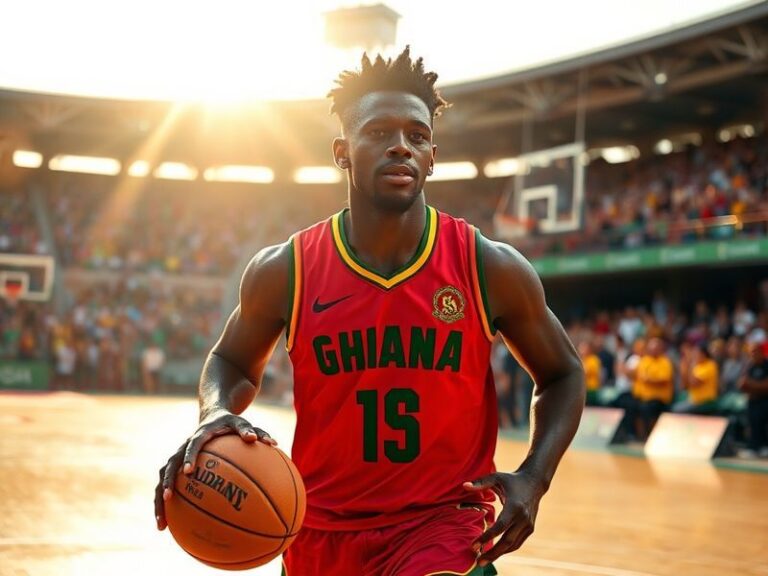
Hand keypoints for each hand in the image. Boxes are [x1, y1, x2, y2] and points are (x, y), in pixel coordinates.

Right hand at [153, 411, 275, 529]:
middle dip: (166, 481)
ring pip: (162, 478)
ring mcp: (177, 457)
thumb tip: (264, 440)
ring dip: (159, 500)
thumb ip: (250, 430)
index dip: (189, 457)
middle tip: (167, 498)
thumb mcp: (241, 423)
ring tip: (161, 524)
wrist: (212, 417)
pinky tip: (169, 526)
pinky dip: (166, 505)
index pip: (192, 444)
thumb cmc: (229, 423)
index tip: (188, 471)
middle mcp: (184, 446)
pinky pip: (168, 485)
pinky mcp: (176, 468)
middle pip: (169, 464)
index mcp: (199, 434)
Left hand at [463, 471, 544, 565]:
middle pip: (507, 541)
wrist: (534, 482)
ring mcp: (528, 524)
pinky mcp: (530, 528)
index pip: (500, 527)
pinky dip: (506, 549)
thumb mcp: (496, 477)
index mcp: (515, 506)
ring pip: (513, 545)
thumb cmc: (511, 479)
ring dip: (499, 554)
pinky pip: (517, 542)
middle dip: (493, 553)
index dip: (487, 537)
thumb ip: (480, 482)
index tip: (474, 545)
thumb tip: (464, 486)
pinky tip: (494, 552)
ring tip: (483, 560)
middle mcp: (523, 518)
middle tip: (478, 562)